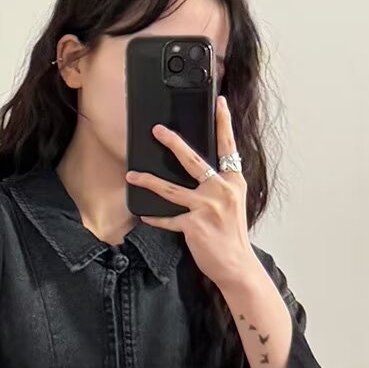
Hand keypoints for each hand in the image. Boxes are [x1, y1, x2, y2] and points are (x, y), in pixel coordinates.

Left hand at [124, 94, 259, 292]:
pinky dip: (155, 218)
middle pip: (193, 160)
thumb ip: (219, 184)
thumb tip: (200, 171)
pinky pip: (168, 218)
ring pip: (171, 189)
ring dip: (148, 181)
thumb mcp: (233, 203)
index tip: (219, 103)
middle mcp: (220, 190)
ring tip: (132, 175)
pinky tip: (144, 214)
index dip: (223, 123)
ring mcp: (206, 207)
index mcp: (233, 181)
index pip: (228, 147)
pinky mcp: (193, 225)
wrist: (236, 264)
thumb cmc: (232, 234)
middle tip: (157, 130)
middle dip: (173, 143)